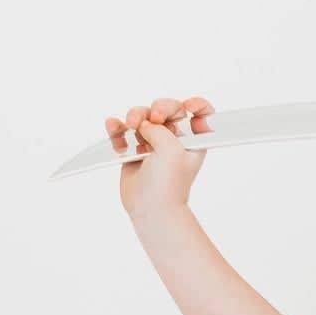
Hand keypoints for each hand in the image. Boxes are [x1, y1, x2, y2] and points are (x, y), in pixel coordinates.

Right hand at [104, 95, 214, 222]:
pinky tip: (113, 127)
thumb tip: (143, 124)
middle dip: (158, 107)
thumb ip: (159, 127)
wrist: (151, 208)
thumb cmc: (168, 183)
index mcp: (193, 140)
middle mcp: (175, 140)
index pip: (202, 115)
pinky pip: (124, 131)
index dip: (197, 105)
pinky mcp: (134, 151)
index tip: (188, 106)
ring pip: (143, 117)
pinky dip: (117, 127)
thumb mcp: (172, 149)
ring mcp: (153, 144)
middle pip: (167, 109)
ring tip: (130, 125)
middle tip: (153, 118)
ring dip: (135, 115)